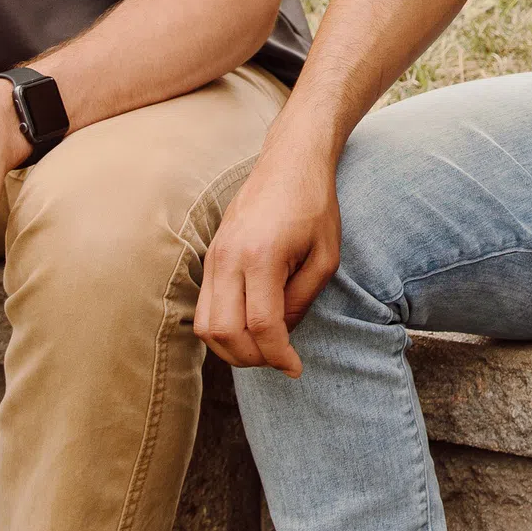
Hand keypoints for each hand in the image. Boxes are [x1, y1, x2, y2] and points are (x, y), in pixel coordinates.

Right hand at [194, 137, 340, 375]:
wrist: (290, 162)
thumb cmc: (315, 205)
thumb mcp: (326, 256)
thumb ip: (302, 300)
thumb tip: (281, 335)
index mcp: (261, 256)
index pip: (260, 325)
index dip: (278, 355)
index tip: (296, 368)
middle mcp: (228, 258)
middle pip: (225, 333)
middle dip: (253, 359)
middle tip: (280, 360)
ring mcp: (214, 257)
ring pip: (206, 326)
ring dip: (232, 350)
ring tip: (264, 349)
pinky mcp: (210, 257)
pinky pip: (205, 308)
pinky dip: (223, 330)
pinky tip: (250, 329)